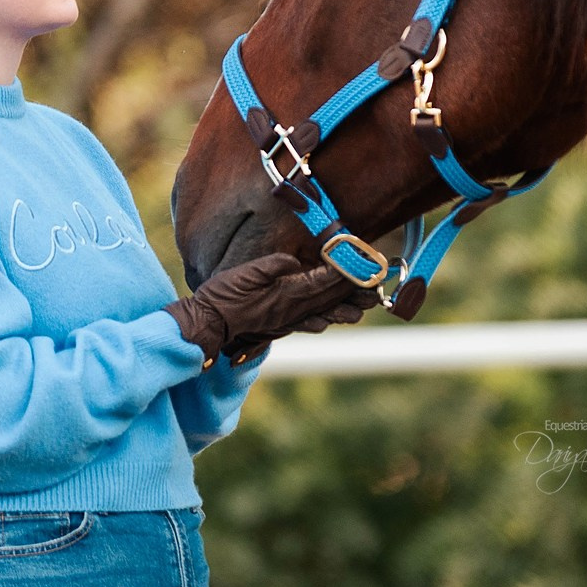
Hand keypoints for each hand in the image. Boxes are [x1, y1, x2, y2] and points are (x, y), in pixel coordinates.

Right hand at [164, 253, 371, 364]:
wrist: (208, 324)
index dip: (347, 271)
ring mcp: (289, 319)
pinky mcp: (282, 325)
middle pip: (332, 298)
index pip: (325, 280)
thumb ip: (271, 266)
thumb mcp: (245, 274)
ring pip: (326, 313)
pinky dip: (327, 319)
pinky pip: (310, 323)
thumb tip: (293, 260)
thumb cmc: (224, 296)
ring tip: (366, 305)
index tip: (366, 264)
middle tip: (378, 288)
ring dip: (347, 308)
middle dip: (356, 292)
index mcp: (289, 293)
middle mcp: (294, 309)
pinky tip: (333, 318)